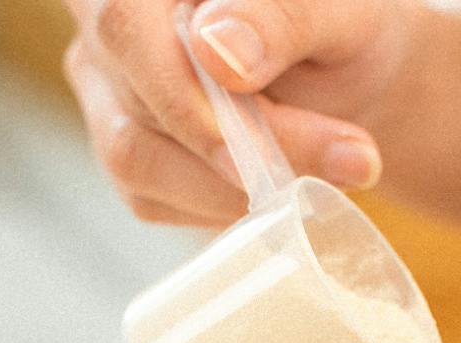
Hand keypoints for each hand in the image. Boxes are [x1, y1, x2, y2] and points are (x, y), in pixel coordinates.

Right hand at [62, 0, 409, 224]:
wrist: (350, 80)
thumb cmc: (338, 29)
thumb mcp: (335, 11)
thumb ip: (281, 19)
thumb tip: (219, 52)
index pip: (125, 26)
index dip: (181, 93)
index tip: (254, 145)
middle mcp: (110, 30)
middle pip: (141, 106)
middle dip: (244, 150)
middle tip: (350, 159)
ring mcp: (110, 96)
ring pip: (138, 164)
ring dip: (234, 188)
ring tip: (328, 171)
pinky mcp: (132, 157)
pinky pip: (155, 200)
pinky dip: (225, 205)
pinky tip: (278, 183)